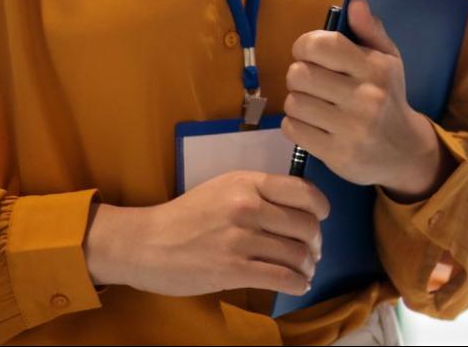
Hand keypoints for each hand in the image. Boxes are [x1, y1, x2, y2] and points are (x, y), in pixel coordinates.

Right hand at [83, 170, 328, 297]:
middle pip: (306, 225)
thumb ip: (258, 192)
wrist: (146, 243)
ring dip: (307, 266)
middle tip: (312, 252)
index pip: (302, 190)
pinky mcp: (232, 270)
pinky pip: (281, 278)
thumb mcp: (223, 188)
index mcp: (247, 182)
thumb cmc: (186, 216)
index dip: (321, 207)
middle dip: (316, 242)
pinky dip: (297, 284)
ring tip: (304, 271)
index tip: (321, 218)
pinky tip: (297, 285)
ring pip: (296, 254)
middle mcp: (247, 207)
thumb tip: (297, 209)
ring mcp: (240, 239)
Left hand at [283, 0, 445, 199]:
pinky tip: (311, 124)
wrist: (404, 151)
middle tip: (311, 82)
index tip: (309, 54)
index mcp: (374, 68)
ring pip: (293, 103)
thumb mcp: (388, 60)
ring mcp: (349, 128)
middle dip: (299, 75)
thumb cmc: (389, 97)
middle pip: (299, 74)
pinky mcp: (336, 154)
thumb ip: (370, 30)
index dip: (305, 45)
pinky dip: (295, 125)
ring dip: (297, 101)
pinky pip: (292, 130)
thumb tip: (355, 3)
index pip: (322, 45)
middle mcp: (363, 97)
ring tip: (313, 104)